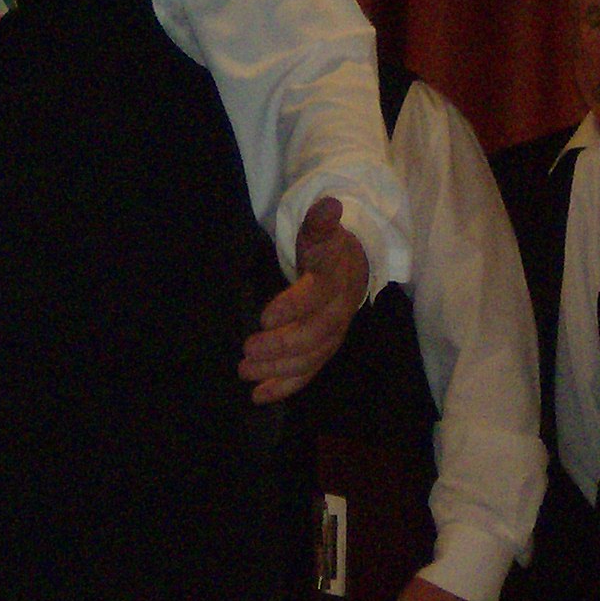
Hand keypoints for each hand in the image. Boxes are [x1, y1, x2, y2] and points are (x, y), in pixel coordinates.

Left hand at [239, 197, 368, 404]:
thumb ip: (321, 222)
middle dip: (281, 345)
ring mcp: (333, 335)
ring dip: (278, 369)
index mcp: (335, 280)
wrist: (354, 269)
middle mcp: (338, 312)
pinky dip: (285, 387)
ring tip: (245, 371)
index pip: (317, 296)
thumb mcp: (322, 231)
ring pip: (310, 358)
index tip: (264, 317)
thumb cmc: (327, 249)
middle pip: (313, 334)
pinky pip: (308, 373)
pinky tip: (259, 396)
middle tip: (247, 349)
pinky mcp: (324, 351)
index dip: (293, 307)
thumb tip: (330, 204)